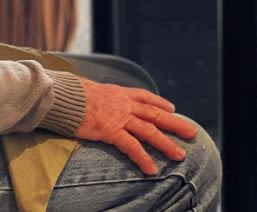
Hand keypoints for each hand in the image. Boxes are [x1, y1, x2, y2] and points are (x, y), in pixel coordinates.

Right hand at [75, 79, 197, 174]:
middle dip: (175, 124)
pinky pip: (131, 146)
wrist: (65, 95)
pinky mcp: (111, 131)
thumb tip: (92, 93)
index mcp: (120, 93)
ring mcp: (120, 117)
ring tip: (180, 155)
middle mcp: (125, 104)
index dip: (161, 103)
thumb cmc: (73, 93)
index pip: (146, 97)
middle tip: (192, 132)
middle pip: (156, 114)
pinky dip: (143, 158)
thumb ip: (99, 94)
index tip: (172, 109)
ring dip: (166, 144)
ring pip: (150, 131)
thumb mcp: (90, 88)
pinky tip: (152, 168)